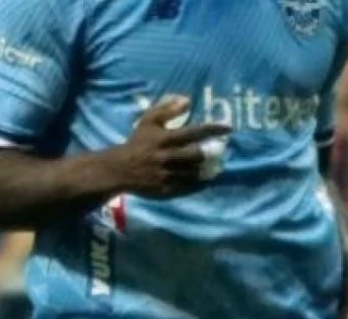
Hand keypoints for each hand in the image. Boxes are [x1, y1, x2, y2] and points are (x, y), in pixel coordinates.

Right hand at [112, 97, 231, 198]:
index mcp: (165, 139)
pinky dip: (199, 184)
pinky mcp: (166, 190)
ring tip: (210, 167)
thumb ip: (167, 109)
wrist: (120, 169)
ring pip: (195, 173)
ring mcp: (167, 175)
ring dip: (204, 169)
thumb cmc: (138, 143)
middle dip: (206, 153)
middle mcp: (167, 157)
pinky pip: (189, 188)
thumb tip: (188, 99)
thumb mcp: (148, 122)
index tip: (228, 128)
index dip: (213, 129)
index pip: (194, 132)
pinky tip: (203, 180)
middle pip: (197, 155)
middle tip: (213, 152)